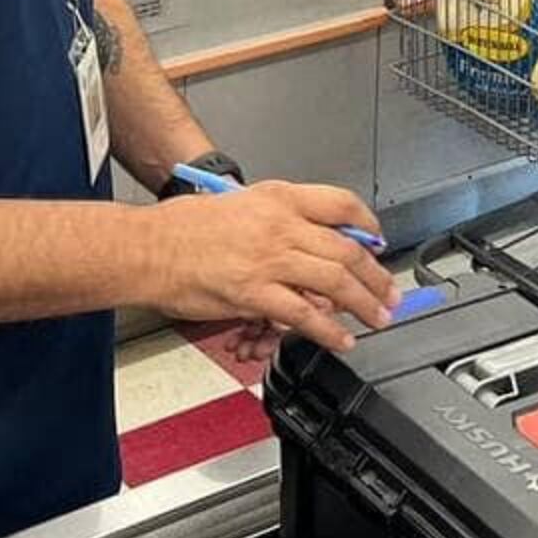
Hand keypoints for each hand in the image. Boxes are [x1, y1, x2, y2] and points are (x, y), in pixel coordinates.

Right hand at [140, 180, 397, 354]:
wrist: (148, 247)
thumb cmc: (182, 227)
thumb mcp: (238, 204)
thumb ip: (277, 220)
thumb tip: (310, 243)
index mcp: (277, 197)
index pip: (341, 204)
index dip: (369, 226)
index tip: (377, 242)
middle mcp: (280, 224)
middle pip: (348, 249)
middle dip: (377, 276)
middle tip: (389, 292)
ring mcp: (270, 259)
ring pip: (336, 282)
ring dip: (365, 304)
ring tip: (378, 318)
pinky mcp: (255, 293)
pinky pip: (305, 315)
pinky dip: (329, 331)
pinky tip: (340, 339)